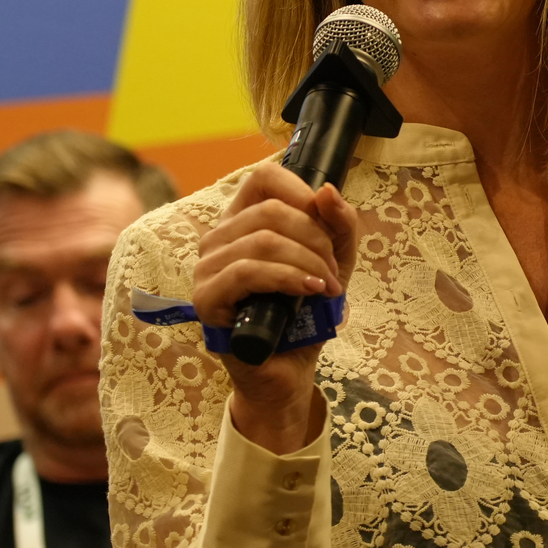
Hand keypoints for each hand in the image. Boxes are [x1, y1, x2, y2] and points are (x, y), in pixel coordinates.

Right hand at [192, 163, 356, 453]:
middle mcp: (219, 238)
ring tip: (326, 288)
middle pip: (270, 210)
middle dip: (315, 239)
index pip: (264, 178)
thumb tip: (327, 191)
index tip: (327, 223)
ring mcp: (207, 268)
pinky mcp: (207, 299)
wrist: (291, 368)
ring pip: (261, 240)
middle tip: (333, 272)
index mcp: (244, 220)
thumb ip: (339, 224)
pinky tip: (310, 292)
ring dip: (307, 263)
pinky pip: (246, 272)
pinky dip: (287, 278)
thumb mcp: (335, 261)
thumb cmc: (306, 312)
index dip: (301, 192)